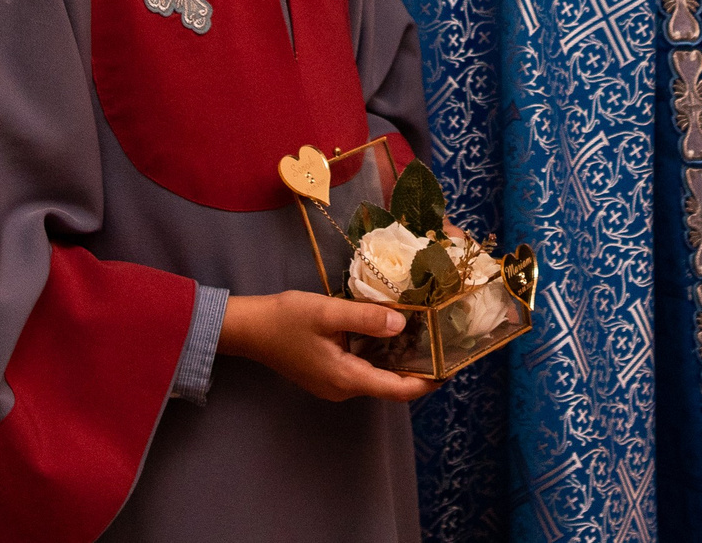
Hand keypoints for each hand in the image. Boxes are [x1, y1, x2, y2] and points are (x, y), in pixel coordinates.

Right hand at [219, 290, 439, 403]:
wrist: (249, 328)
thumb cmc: (286, 318)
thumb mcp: (328, 311)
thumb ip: (366, 318)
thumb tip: (403, 324)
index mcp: (346, 378)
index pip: (397, 390)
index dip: (427, 382)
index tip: (451, 368)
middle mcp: (343, 388)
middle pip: (390, 385)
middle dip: (418, 368)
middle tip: (443, 344)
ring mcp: (335, 384)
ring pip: (377, 376)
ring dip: (400, 361)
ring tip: (426, 336)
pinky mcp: (329, 374)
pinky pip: (364, 369)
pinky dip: (382, 356)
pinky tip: (391, 333)